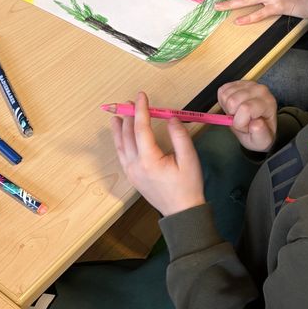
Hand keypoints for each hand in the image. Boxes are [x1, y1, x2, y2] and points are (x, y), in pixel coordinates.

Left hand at [111, 91, 204, 216]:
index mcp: (149, 160)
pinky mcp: (132, 177)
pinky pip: (122, 155)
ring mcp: (132, 172)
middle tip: (130, 101)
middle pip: (127, 135)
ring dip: (119, 129)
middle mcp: (135, 165)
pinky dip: (119, 142)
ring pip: (120, 146)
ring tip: (117, 115)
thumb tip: (170, 118)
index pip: (141, 128)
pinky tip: (120, 135)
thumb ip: (179, 136)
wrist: (182, 212)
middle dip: (128, 116)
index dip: (141, 109)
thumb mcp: (189, 158)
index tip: (141, 96)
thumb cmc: (188, 185)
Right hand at [218, 81, 277, 151]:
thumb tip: (255, 124)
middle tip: (241, 120)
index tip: (246, 127)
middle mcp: (260, 90)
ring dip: (227, 108)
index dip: (240, 122)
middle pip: (232, 101)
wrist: (259, 125)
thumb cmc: (260, 133)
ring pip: (226, 95)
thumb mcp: (262, 141)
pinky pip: (222, 90)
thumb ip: (260, 134)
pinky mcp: (238, 82)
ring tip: (237, 114)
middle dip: (233, 115)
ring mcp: (248, 84)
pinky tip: (233, 107)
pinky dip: (223, 101)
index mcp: (268, 103)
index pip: (245, 109)